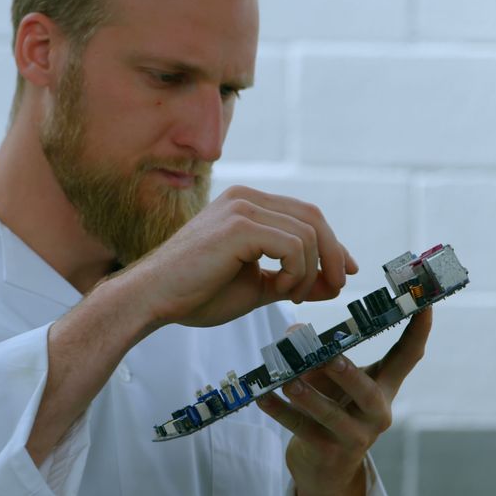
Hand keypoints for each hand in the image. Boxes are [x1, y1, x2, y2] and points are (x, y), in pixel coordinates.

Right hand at [119, 185, 358, 328]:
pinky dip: (297, 272)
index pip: (305, 215)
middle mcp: (245, 196)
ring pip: (309, 234)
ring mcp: (242, 207)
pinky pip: (294, 246)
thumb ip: (292, 278)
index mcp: (246, 204)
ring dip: (310, 272)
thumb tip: (335, 281)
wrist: (152, 299)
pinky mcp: (239, 226)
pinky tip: (280, 289)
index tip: (344, 273)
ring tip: (291, 295)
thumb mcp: (255, 285)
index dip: (333, 243)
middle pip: (314, 218)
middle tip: (333, 289)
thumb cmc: (195, 293)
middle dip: (333, 256)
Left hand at [256, 309, 432, 495]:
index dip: (418, 331)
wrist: (326, 466)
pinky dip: (280, 412)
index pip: (407, 357)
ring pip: (331, 415)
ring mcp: (355, 436)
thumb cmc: (332, 408)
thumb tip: (292, 331)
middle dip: (347, 374)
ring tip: (287, 381)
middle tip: (330, 357)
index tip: (425, 303)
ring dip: (307, 396)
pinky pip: (302, 429)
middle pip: (368, 392)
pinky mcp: (329, 452)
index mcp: (384, 388)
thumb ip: (317, 355)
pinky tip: (263, 398)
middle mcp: (376, 413)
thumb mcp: (332, 381)